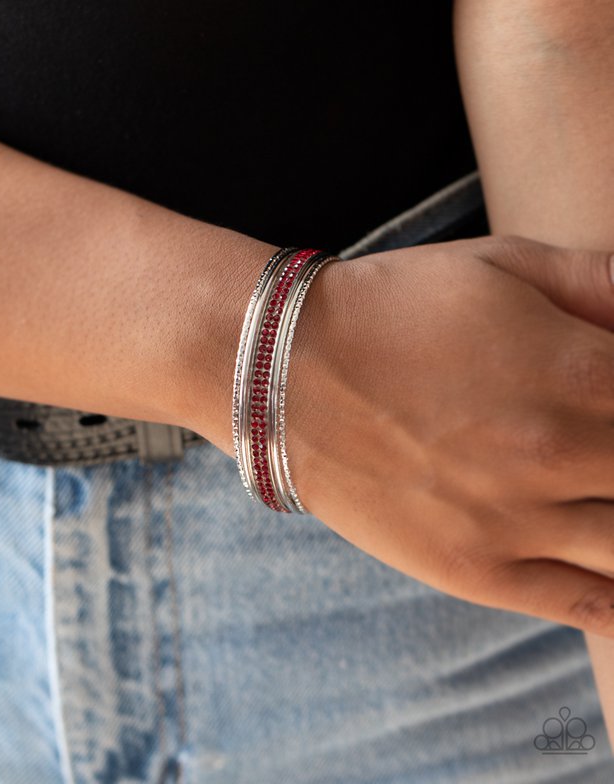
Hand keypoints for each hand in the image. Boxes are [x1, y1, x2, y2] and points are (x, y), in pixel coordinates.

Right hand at [283, 234, 613, 636]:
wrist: (287, 368)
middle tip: (600, 442)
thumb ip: (603, 283)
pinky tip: (610, 561)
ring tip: (596, 486)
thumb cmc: (398, 306)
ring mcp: (519, 523)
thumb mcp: (505, 263)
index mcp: (582, 373)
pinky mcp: (478, 571)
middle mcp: (560, 456)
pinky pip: (590, 605)